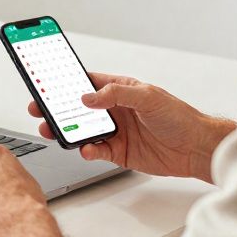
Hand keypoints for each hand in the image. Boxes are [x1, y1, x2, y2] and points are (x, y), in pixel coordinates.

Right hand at [30, 72, 235, 182]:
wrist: (197, 149)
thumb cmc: (180, 117)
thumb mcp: (148, 97)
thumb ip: (116, 95)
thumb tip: (89, 97)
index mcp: (120, 91)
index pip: (87, 83)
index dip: (65, 83)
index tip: (46, 84)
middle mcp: (115, 111)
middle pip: (77, 108)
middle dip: (57, 109)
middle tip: (39, 110)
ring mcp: (116, 132)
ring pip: (82, 130)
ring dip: (66, 131)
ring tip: (53, 131)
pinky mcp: (119, 152)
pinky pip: (95, 151)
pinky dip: (87, 151)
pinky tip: (85, 149)